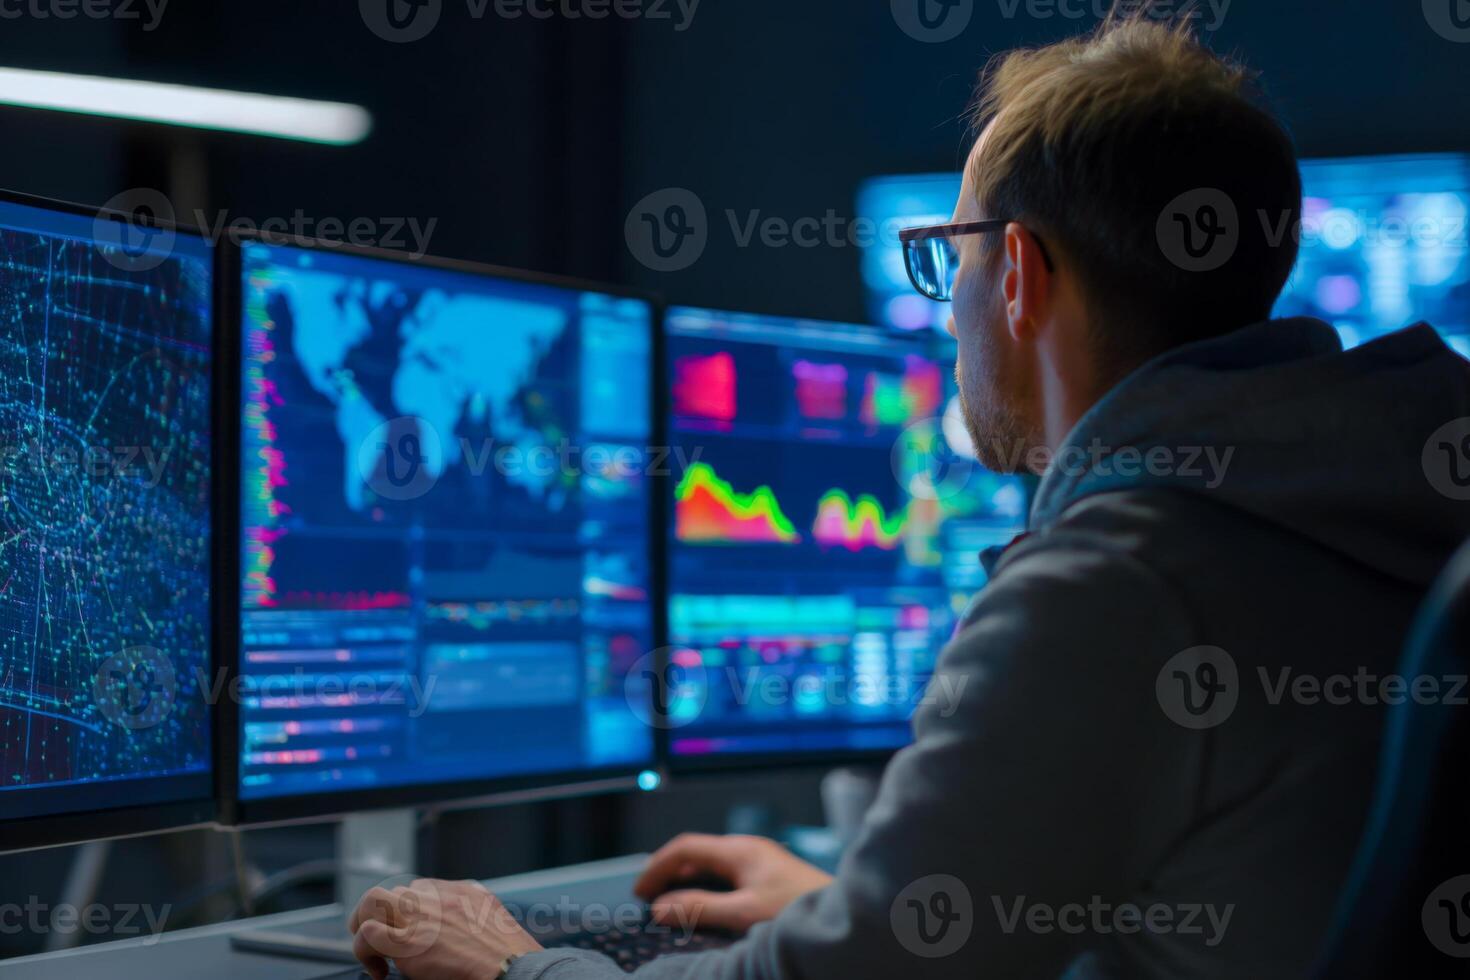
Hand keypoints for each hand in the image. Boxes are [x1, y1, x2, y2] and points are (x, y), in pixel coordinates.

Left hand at [348, 878, 542, 979]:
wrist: (511, 969)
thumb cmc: (508, 955)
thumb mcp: (494, 919)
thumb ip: (473, 912)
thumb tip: (459, 925)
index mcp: (460, 891)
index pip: (419, 888)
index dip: (409, 913)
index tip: (410, 935)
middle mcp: (437, 897)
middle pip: (394, 891)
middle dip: (382, 916)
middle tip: (383, 942)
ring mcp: (420, 916)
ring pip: (371, 900)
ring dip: (364, 924)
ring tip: (370, 948)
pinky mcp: (407, 943)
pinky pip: (368, 934)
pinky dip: (364, 952)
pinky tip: (378, 970)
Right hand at [635, 834, 832, 934]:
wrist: (850, 915)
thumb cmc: (800, 910)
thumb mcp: (744, 913)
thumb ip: (700, 909)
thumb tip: (661, 907)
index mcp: (739, 850)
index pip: (685, 847)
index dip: (656, 868)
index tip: (638, 893)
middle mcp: (749, 850)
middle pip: (697, 856)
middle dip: (670, 876)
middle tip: (649, 902)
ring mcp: (762, 863)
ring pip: (713, 868)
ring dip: (689, 886)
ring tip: (672, 910)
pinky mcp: (772, 879)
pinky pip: (729, 879)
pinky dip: (709, 892)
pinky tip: (708, 913)